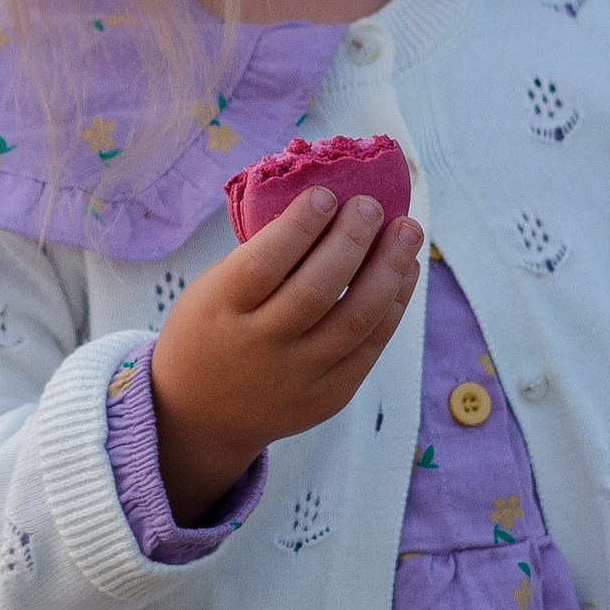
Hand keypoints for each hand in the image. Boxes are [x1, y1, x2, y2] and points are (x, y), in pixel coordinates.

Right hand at [152, 189, 421, 523]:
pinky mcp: (328, 397)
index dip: (299, 228)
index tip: (325, 195)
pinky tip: (405, 271)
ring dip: (387, 270)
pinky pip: (370, 347)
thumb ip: (259, 257)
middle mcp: (259, 347)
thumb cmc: (212, 331)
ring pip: (354, 320)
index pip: (264, 265)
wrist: (202, 414)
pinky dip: (394, 305)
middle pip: (315, 291)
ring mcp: (297, 377)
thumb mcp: (211, 290)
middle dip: (351, 241)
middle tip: (372, 205)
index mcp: (221, 310)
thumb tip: (326, 204)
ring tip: (407, 231)